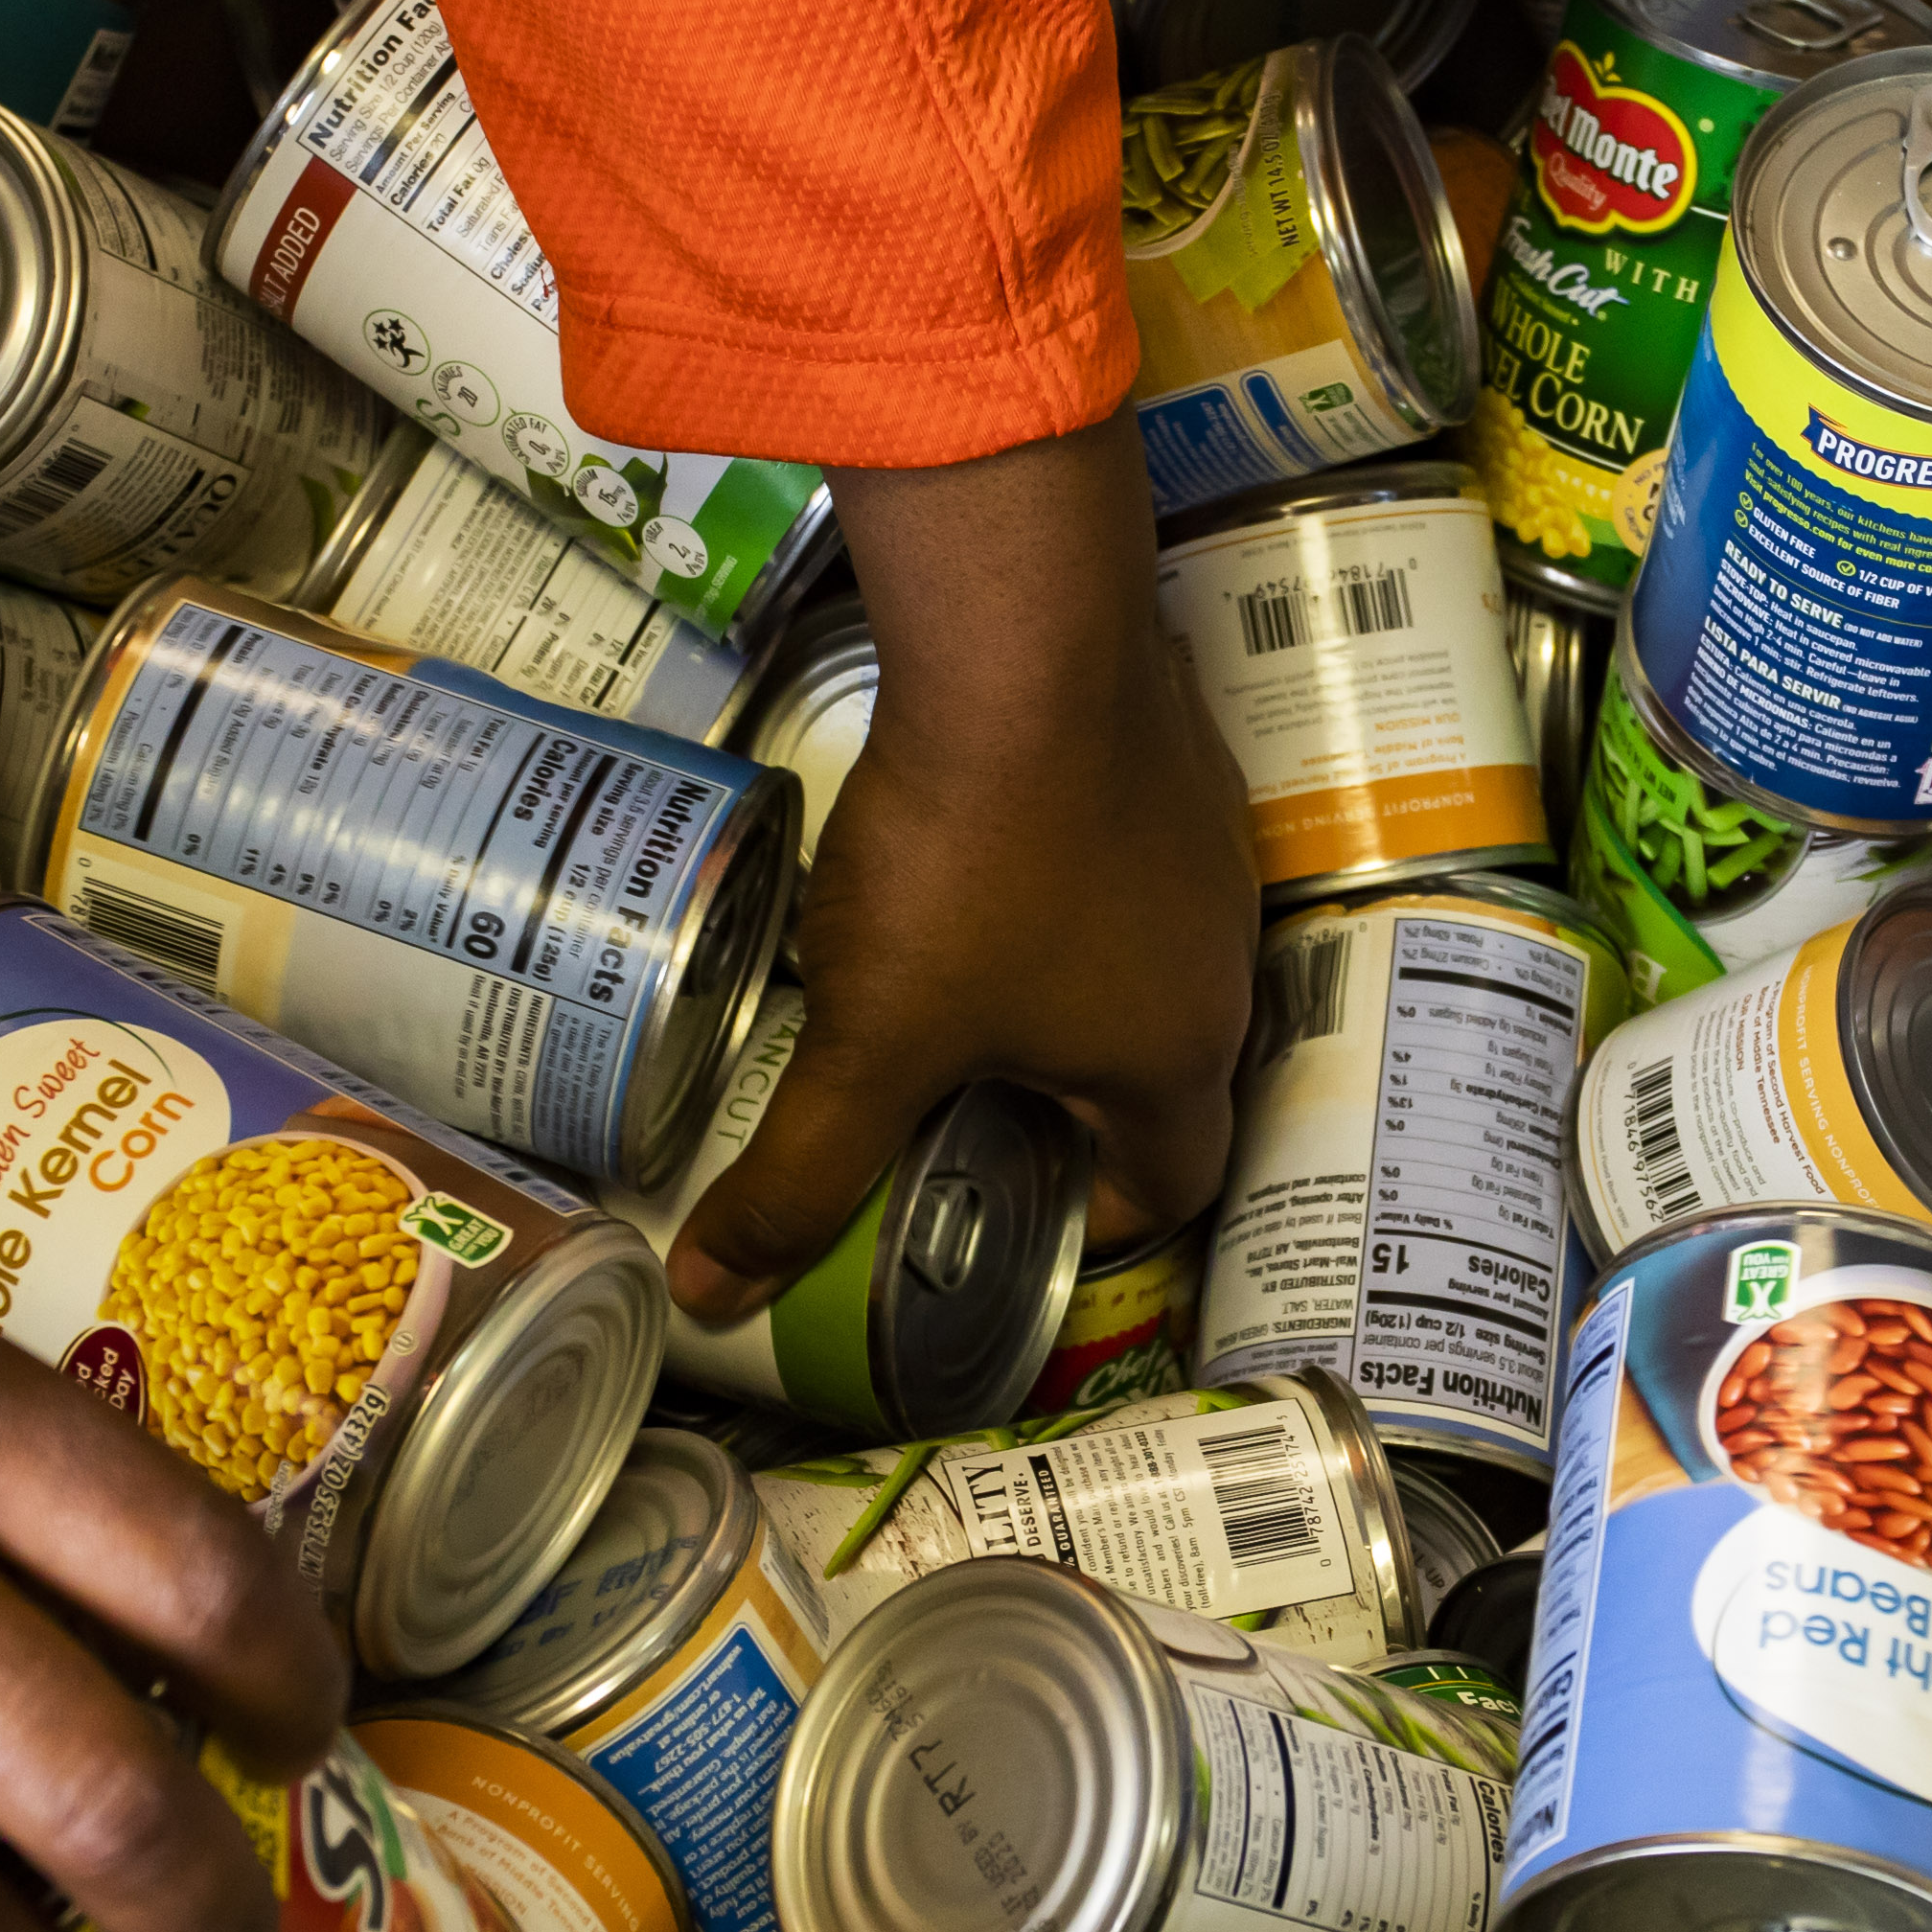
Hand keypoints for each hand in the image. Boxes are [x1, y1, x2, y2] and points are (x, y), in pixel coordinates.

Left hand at [672, 417, 1257, 1310]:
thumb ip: (800, 1172)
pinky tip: (980, 859)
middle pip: (1155, 1076)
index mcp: (1174, 1059)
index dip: (1098, 1221)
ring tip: (952, 987)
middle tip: (953, 1109)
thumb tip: (713, 1292)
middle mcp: (1219, 968)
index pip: (1172, 1186)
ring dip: (1064, 990)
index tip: (1012, 1213)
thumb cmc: (971, 863)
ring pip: (1143, 963)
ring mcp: (1208, 857)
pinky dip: (1065, 885)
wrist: (1026, 639)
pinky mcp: (1176, 766)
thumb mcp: (871, 1039)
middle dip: (1062, 1105)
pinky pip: (1127, 861)